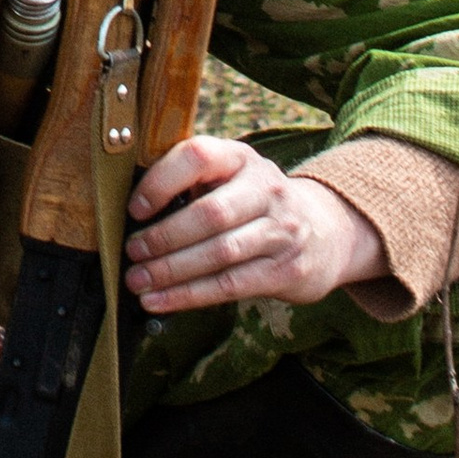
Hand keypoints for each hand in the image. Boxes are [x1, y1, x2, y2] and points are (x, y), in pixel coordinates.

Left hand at [125, 137, 388, 313]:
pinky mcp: (284, 270)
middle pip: (210, 213)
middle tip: (131, 253)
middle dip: (164, 237)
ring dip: (171, 271)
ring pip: (218, 253)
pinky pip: (229, 285)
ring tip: (137, 282)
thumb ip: (193, 184)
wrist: (326, 231)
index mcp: (241, 158)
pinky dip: (189, 296)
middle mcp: (265, 189)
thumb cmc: (256, 203)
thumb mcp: (232, 177)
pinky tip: (161, 301)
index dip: (162, 181)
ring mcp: (280, 231)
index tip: (134, 209)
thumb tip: (133, 212)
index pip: (199, 156)